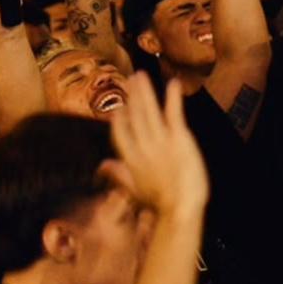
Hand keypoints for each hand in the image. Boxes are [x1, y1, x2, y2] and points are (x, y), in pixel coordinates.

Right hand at [103, 74, 208, 215]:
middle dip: (132, 96)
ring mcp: (160, 141)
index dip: (119, 118)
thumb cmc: (160, 203)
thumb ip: (118, 173)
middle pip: (133, 116)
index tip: (120, 107)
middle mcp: (142, 146)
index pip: (120, 132)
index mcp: (130, 158)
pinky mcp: (179, 140)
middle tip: (131, 79)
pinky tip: (172, 84)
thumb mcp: (134, 189)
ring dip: (144, 92)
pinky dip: (172, 98)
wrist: (180, 208)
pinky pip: (173, 114)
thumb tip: (102, 164)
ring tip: (141, 75)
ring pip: (148, 111)